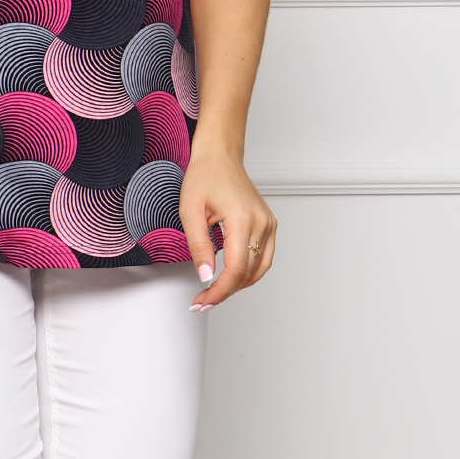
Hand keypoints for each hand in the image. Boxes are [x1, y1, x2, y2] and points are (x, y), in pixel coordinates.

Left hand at [180, 145, 276, 308]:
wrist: (219, 156)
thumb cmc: (204, 176)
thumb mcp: (190, 212)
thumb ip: (199, 246)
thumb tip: (206, 275)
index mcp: (242, 219)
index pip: (236, 268)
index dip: (219, 290)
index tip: (202, 301)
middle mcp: (261, 222)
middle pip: (248, 272)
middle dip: (225, 291)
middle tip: (202, 300)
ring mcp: (268, 223)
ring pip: (260, 268)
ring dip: (238, 284)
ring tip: (215, 291)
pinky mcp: (269, 224)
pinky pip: (264, 256)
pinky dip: (249, 271)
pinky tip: (231, 276)